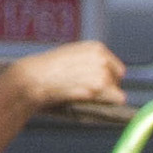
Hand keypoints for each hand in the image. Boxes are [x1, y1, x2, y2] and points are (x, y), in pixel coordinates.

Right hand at [0, 41, 128, 117]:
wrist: (35, 78)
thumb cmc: (47, 70)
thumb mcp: (71, 55)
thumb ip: (88, 61)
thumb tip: (100, 72)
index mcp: (96, 48)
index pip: (116, 67)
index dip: (108, 79)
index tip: (99, 85)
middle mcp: (102, 58)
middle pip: (117, 80)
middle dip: (107, 89)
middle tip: (88, 94)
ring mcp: (103, 72)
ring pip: (116, 92)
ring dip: (104, 98)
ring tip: (83, 97)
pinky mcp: (100, 87)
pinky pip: (116, 100)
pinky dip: (106, 104)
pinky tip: (88, 102)